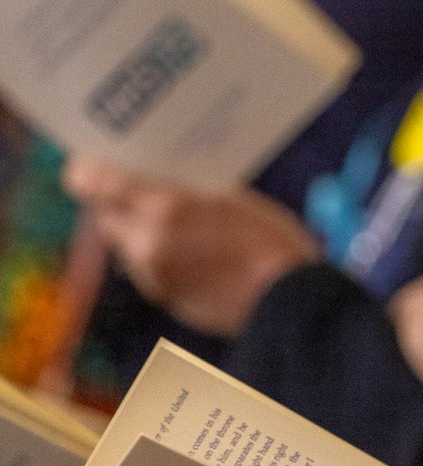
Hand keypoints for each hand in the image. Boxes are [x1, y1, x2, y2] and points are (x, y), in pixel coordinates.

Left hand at [62, 156, 318, 337]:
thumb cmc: (272, 241)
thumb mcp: (233, 198)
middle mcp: (147, 242)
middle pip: (107, 218)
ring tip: (178, 228)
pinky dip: (161, 261)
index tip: (91, 164)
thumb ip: (186, 194)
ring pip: (127, 248)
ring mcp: (153, 275)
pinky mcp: (165, 299)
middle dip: (119, 207)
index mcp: (164, 207)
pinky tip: (195, 256)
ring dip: (141, 236)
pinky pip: (148, 272)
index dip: (88, 172)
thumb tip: (158, 188)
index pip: (95, 183)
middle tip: (142, 195)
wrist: (290, 301)